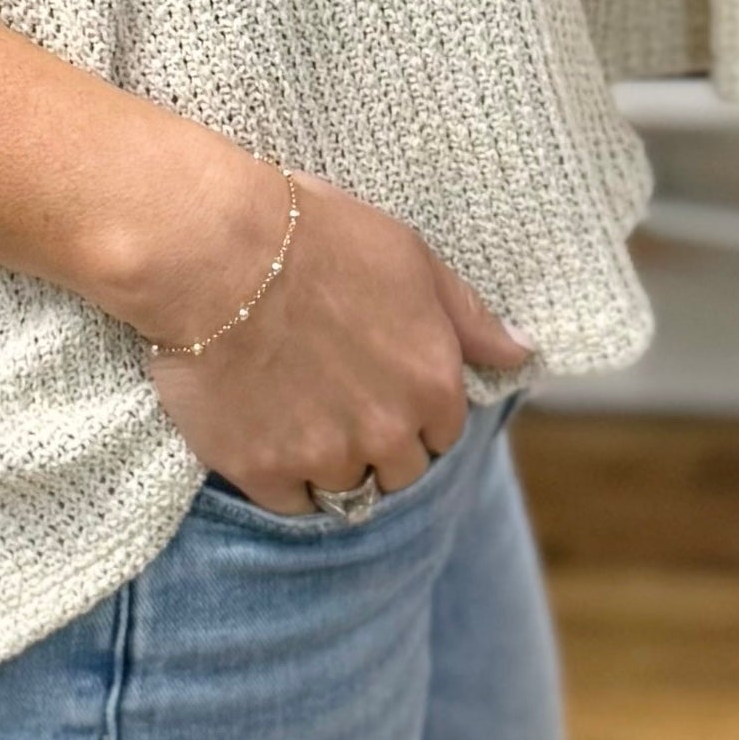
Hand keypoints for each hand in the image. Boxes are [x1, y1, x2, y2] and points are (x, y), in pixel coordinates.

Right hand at [144, 167, 532, 514]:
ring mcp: (326, 457)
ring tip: (293, 409)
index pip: (443, 433)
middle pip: (399, 471)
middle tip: (335, 397)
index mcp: (433, 383)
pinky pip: (288, 501)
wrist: (215, 252)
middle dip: (377, 443)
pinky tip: (262, 429)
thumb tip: (522, 354)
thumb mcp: (409, 258)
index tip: (378, 383)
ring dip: (328, 461)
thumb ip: (469, 318)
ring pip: (344, 489)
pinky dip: (279, 475)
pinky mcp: (265, 472)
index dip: (412, 409)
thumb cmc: (316, 237)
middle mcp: (389, 432)